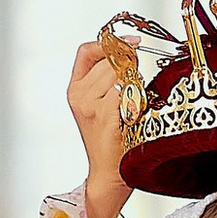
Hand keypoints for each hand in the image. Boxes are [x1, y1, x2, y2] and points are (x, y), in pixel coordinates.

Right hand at [68, 37, 130, 217]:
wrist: (108, 174)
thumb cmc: (109, 141)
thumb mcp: (99, 106)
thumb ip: (106, 79)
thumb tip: (131, 51)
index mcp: (75, 90)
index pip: (86, 51)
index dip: (109, 44)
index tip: (131, 43)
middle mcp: (80, 95)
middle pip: (111, 60)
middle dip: (131, 65)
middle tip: (141, 79)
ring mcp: (93, 106)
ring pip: (122, 75)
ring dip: (136, 83)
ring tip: (137, 102)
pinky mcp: (108, 117)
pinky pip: (128, 93)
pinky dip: (138, 99)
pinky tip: (138, 112)